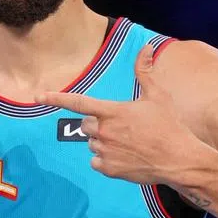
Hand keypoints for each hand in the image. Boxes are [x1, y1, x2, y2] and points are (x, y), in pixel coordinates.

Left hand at [36, 45, 209, 186]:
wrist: (179, 160)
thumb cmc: (169, 126)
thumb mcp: (157, 96)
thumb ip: (145, 71)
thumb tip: (147, 48)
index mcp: (112, 111)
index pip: (78, 103)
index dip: (56, 98)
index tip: (38, 97)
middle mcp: (104, 131)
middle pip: (86, 125)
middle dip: (99, 124)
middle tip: (123, 127)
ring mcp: (104, 151)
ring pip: (92, 144)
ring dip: (103, 142)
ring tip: (129, 143)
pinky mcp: (108, 169)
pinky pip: (96, 162)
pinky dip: (106, 160)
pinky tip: (126, 157)